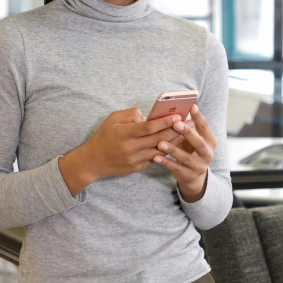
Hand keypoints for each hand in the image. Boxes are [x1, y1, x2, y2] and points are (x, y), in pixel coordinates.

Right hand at [59, 108, 181, 195]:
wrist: (93, 161)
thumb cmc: (103, 137)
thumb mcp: (112, 119)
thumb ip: (130, 114)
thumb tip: (147, 115)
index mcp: (124, 133)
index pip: (149, 127)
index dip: (164, 122)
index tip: (177, 116)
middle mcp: (131, 147)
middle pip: (159, 139)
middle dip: (175, 130)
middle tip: (189, 123)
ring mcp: (135, 159)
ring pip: (160, 150)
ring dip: (175, 142)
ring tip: (187, 134)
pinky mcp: (137, 167)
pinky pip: (155, 159)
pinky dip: (166, 152)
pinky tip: (176, 146)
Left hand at [152, 105, 215, 202]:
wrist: (192, 175)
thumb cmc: (189, 150)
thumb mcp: (191, 139)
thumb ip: (187, 128)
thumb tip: (175, 111)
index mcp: (210, 142)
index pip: (205, 128)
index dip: (199, 117)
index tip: (192, 106)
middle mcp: (207, 154)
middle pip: (199, 143)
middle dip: (187, 133)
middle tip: (175, 124)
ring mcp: (199, 166)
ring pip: (186, 157)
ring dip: (173, 149)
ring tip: (160, 143)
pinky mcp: (189, 176)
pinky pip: (176, 168)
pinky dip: (166, 162)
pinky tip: (156, 157)